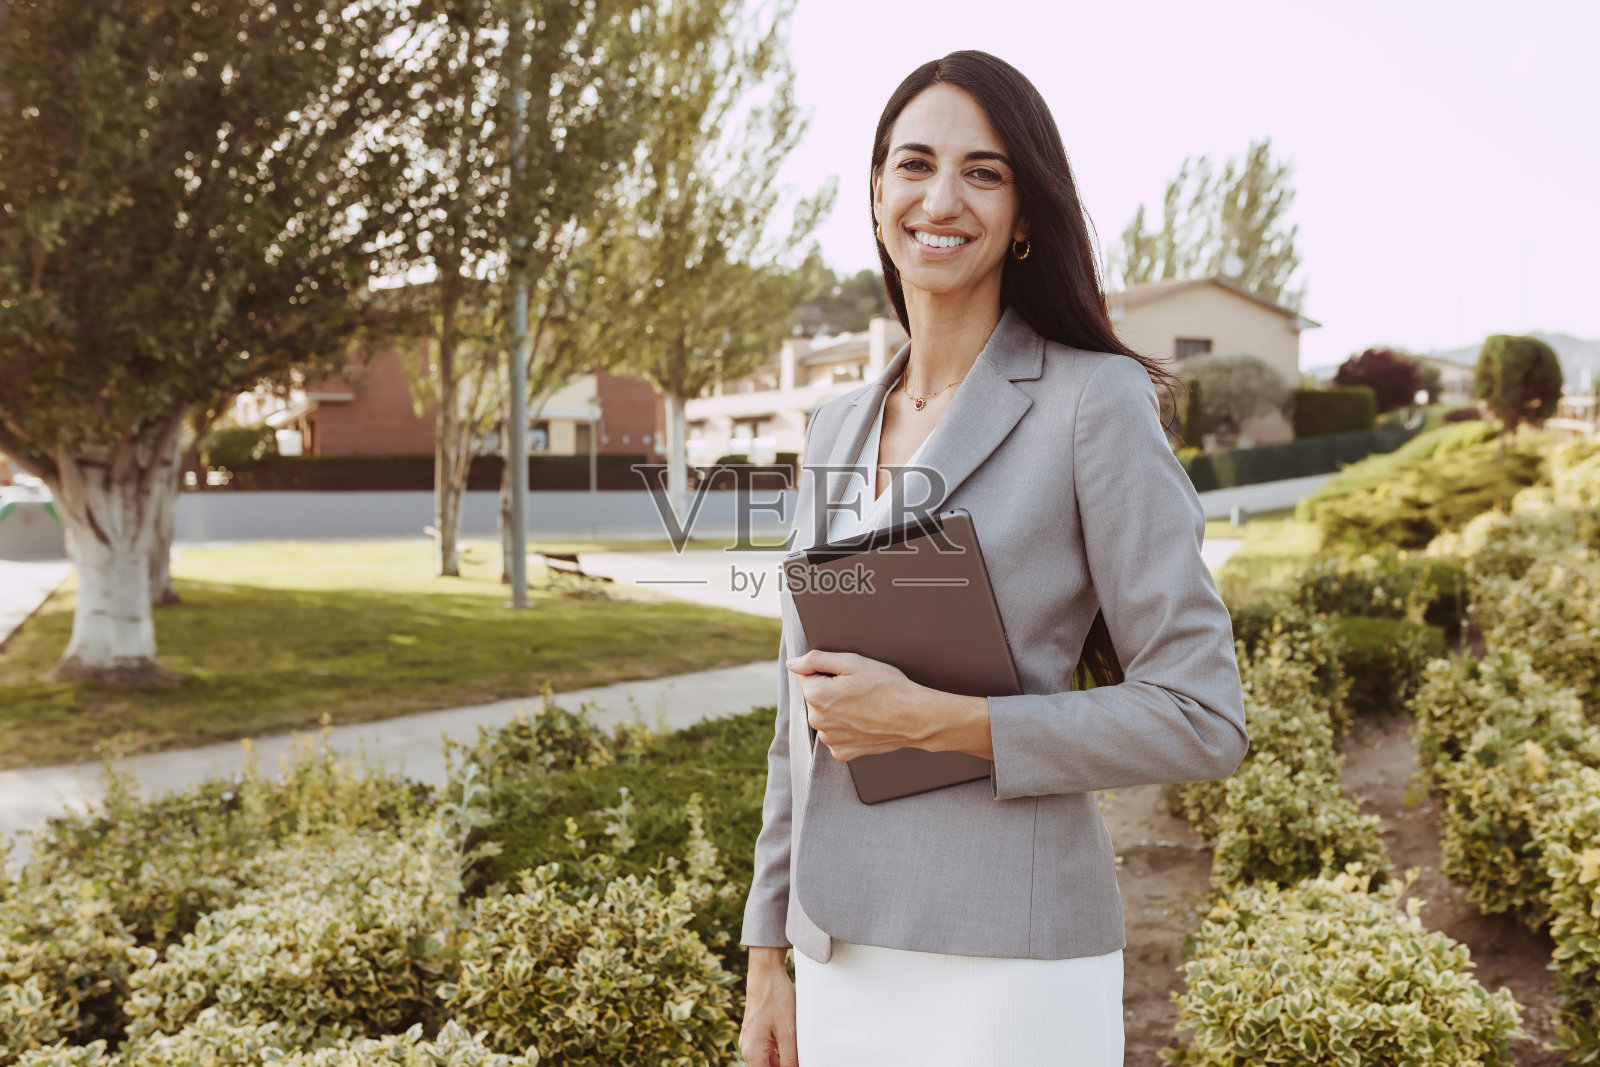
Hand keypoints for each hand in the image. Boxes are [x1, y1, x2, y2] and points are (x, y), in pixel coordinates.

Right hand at [740, 947, 798, 1066]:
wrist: (766, 972)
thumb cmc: (776, 999)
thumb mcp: (788, 1033)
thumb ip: (790, 1059)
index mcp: (752, 1053)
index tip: (797, 1063)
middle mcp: (747, 1049)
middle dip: (784, 1066)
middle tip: (801, 1057)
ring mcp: (750, 1040)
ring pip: (768, 1061)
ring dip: (783, 1060)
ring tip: (799, 1050)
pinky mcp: (755, 1032)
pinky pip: (767, 1049)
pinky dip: (779, 1051)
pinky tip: (793, 1043)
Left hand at [787, 649, 930, 761]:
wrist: (915, 717)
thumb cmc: (887, 686)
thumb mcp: (852, 662)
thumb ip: (816, 660)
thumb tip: (792, 663)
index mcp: (816, 695)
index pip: (805, 674)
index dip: (826, 670)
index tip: (845, 674)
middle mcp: (817, 721)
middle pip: (814, 697)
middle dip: (830, 690)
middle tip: (858, 688)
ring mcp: (830, 740)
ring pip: (825, 716)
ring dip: (837, 709)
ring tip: (864, 705)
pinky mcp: (843, 752)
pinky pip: (836, 735)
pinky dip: (846, 728)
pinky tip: (864, 721)